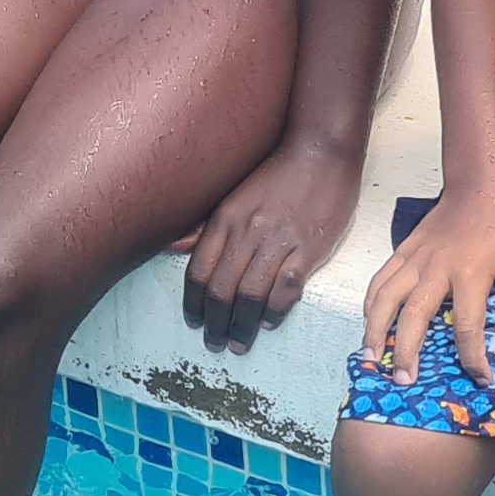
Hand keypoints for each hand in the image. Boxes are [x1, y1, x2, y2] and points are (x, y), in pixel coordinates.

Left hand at [173, 136, 361, 355]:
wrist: (321, 151)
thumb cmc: (278, 173)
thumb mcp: (233, 195)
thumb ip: (205, 225)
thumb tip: (173, 247)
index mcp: (225, 219)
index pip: (198, 271)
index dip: (193, 302)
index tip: (193, 321)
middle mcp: (247, 233)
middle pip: (221, 290)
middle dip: (214, 323)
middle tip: (213, 343)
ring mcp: (278, 242)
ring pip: (251, 296)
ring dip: (243, 326)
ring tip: (239, 344)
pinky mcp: (308, 250)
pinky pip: (286, 290)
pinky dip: (275, 312)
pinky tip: (270, 323)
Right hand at [359, 185, 494, 390]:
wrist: (479, 187)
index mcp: (470, 272)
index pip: (467, 325)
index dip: (472, 357)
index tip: (480, 378)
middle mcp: (436, 268)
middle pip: (414, 316)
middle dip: (406, 351)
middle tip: (404, 380)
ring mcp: (414, 260)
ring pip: (386, 298)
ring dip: (376, 330)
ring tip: (372, 358)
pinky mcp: (402, 252)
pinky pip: (379, 280)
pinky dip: (370, 304)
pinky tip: (369, 323)